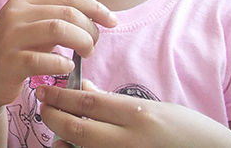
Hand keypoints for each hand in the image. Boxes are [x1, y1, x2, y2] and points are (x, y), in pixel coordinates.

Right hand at [0, 0, 116, 116]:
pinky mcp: (9, 61)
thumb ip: (55, 20)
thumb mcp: (32, 30)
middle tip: (93, 45)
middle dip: (89, 28)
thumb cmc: (14, 54)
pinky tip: (66, 68)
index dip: (94, 8)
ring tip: (85, 54)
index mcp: (21, 2)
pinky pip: (44, 59)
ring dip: (81, 42)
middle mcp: (14, 14)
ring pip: (57, 29)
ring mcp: (9, 37)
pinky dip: (62, 64)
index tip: (112, 20)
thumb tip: (94, 16)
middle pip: (66, 13)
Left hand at [37, 80, 230, 147]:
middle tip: (44, 109)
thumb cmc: (186, 131)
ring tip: (57, 133)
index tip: (44, 91)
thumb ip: (115, 102)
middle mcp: (130, 140)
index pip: (88, 102)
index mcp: (137, 116)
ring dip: (62, 141)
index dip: (60, 96)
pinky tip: (72, 147)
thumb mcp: (155, 109)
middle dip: (53, 117)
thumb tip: (83, 89)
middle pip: (77, 128)